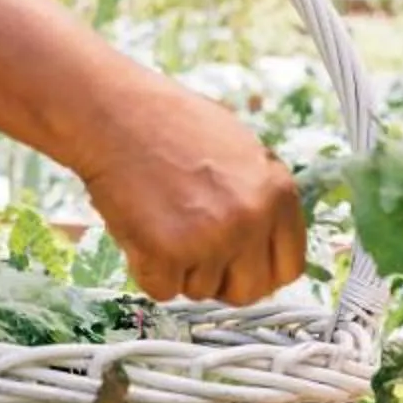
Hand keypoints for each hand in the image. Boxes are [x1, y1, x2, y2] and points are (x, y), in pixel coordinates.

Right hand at [81, 85, 305, 307]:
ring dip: (178, 267)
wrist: (112, 112)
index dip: (259, 271)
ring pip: (200, 291)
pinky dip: (145, 268)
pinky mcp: (167, 252)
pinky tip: (140, 227)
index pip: (289, 267)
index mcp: (278, 192)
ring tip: (160, 218)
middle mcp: (251, 218)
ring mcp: (210, 238)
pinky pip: (161, 290)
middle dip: (220, 280)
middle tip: (193, 251)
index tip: (237, 266)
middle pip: (248, 291)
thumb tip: (266, 245)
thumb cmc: (169, 124)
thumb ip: (260, 197)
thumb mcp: (240, 149)